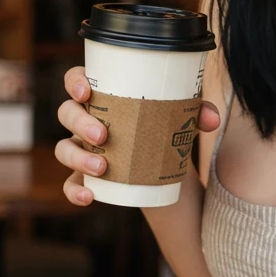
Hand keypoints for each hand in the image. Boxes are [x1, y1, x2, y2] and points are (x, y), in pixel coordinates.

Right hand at [55, 65, 220, 205]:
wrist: (164, 162)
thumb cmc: (164, 124)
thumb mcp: (181, 116)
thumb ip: (197, 113)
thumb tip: (212, 118)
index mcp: (103, 94)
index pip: (76, 80)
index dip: (74, 82)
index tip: (86, 92)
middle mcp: (86, 119)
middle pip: (67, 113)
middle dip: (80, 122)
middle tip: (103, 135)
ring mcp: (82, 147)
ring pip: (64, 148)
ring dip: (77, 156)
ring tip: (102, 167)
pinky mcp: (86, 175)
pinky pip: (70, 183)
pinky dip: (74, 190)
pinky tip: (88, 196)